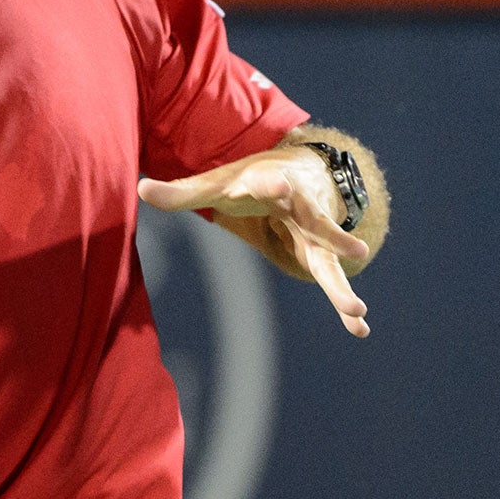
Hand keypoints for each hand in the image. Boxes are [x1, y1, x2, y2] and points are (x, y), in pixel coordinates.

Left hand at [139, 148, 373, 337]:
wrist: (299, 169)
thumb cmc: (251, 179)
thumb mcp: (217, 183)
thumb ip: (182, 192)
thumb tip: (140, 190)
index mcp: (272, 185)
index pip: (268, 184)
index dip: (270, 186)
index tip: (275, 185)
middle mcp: (302, 208)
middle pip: (317, 224)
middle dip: (334, 237)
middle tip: (356, 251)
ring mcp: (315, 233)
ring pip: (329, 260)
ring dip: (341, 286)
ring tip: (358, 310)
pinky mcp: (320, 253)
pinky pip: (331, 280)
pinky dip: (343, 305)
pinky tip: (359, 329)